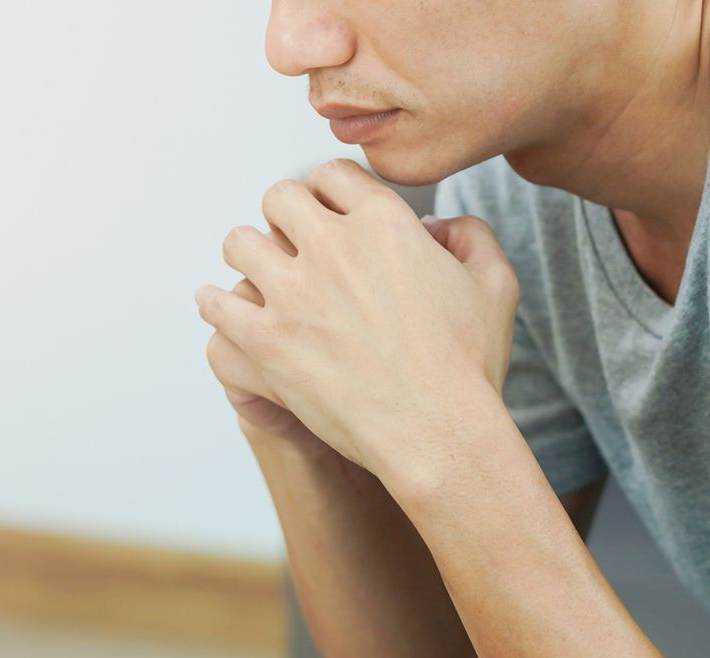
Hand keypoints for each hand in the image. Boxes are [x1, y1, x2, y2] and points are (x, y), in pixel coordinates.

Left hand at [193, 158, 520, 492]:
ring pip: (239, 243)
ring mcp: (294, 293)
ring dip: (247, 254)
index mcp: (384, 222)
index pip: (332, 176)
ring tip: (255, 271)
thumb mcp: (495, 284)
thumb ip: (469, 236)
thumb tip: (434, 227)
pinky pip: (217, 304)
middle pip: (279, 198)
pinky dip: (214, 302)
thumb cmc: (469, 365)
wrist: (438, 430)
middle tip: (288, 241)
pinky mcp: (267, 340)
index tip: (324, 211)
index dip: (327, 191)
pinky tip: (220, 306)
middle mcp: (333, 246)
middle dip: (283, 215)